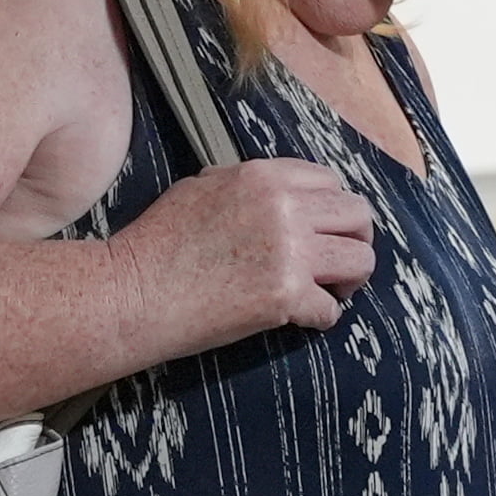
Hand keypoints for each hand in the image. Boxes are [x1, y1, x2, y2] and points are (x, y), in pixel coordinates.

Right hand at [116, 154, 375, 346]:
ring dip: (349, 279)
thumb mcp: (202, 188)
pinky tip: (300, 318)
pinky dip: (320, 318)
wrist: (133, 290)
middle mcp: (284, 208)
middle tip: (337, 263)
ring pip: (361, 260)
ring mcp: (289, 252)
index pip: (330, 182)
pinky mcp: (286, 295)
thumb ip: (249, 186)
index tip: (322, 230)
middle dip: (355, 240)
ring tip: (328, 289)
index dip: (332, 210)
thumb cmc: (159, 242)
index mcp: (263, 177)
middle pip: (359, 216)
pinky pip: (332, 309)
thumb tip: (282, 194)